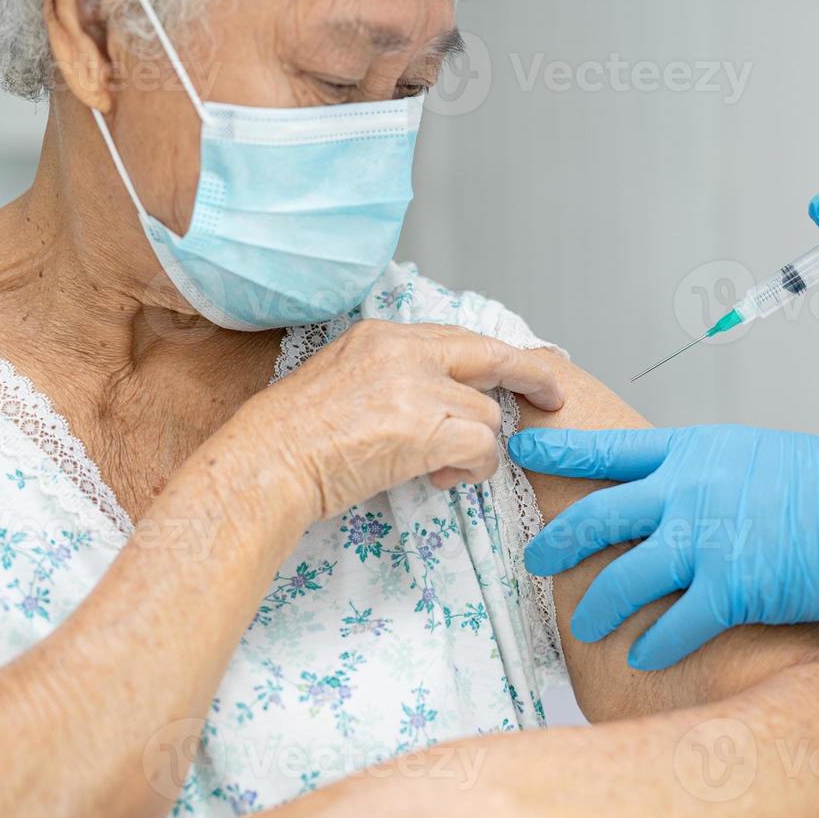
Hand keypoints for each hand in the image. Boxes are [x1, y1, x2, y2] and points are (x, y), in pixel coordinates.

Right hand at [230, 320, 564, 521]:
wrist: (264, 465)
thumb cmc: (288, 437)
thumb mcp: (338, 381)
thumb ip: (388, 377)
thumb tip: (429, 398)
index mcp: (382, 336)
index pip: (457, 337)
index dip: (491, 357)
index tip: (514, 369)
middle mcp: (404, 352)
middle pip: (493, 353)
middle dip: (532, 373)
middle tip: (554, 394)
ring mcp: (416, 388)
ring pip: (487, 413)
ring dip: (478, 448)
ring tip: (445, 471)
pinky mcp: (424, 429)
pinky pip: (483, 447)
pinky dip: (475, 470)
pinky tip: (446, 481)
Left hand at [510, 425, 818, 669]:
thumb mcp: (747, 452)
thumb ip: (699, 468)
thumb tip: (666, 486)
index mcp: (690, 452)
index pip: (607, 450)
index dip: (559, 453)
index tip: (521, 450)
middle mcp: (686, 493)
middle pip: (597, 518)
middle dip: (557, 544)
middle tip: (534, 560)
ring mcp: (704, 541)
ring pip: (624, 579)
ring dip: (598, 608)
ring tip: (586, 626)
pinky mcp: (730, 589)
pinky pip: (673, 625)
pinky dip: (654, 646)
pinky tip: (642, 658)